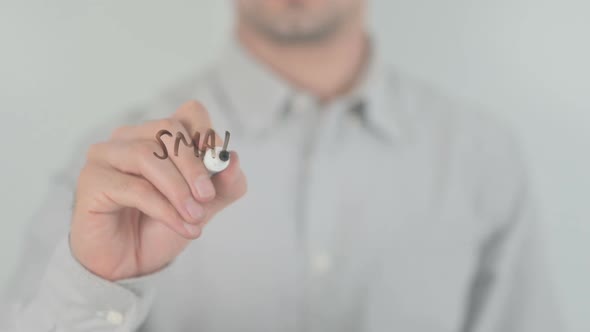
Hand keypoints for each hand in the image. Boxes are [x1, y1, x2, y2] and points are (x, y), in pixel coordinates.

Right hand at [70, 101, 246, 280]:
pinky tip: (182, 227)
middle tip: (208, 197)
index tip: (218, 163)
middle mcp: (130, 137)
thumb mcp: (203, 205)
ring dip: (179, 190)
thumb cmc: (160, 226)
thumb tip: (233, 159)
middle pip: (168, 130)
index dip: (207, 134)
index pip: (188, 113)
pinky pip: (134, 188)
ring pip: (148, 156)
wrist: (128, 263)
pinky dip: (164, 209)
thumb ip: (224, 184)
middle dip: (194, 166)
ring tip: (195, 217)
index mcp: (158, 135)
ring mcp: (106, 155)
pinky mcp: (92, 181)